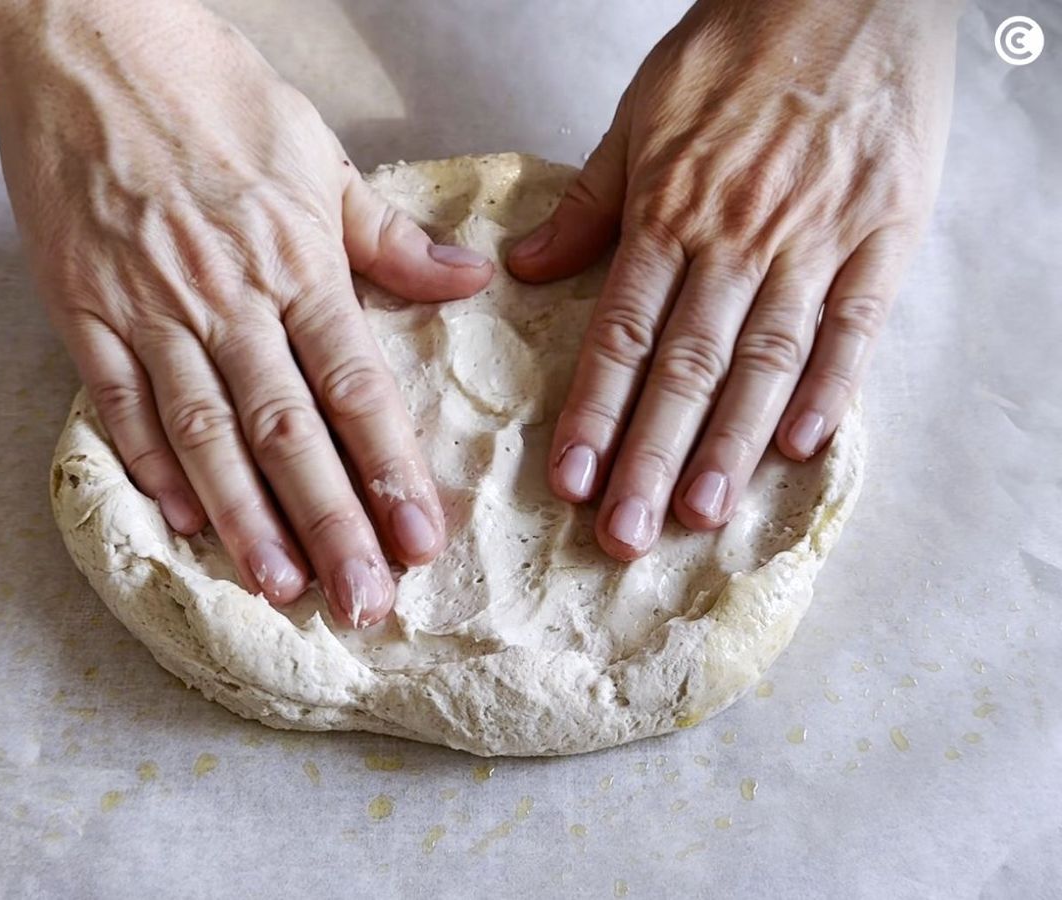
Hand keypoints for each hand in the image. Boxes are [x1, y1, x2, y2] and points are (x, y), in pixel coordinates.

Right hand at [0, 0, 492, 623]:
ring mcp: (149, 308)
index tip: (420, 540)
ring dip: (246, 518)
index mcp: (297, 262)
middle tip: (363, 602)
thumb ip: (391, 238)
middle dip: (332, 523)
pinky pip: (120, 403)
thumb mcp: (321, 156)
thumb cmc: (214, 93)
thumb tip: (469, 280)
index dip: (390, 471)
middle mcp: (228, 296)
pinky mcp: (82, 309)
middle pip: (288, 431)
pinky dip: (154, 464)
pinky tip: (187, 520)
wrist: (90, 41)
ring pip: (206, 434)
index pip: (356, 387)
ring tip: (283, 586)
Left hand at [508, 0, 957, 558]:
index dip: (595, 411)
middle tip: (625, 534)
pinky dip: (832, 387)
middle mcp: (737, 237)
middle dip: (653, 457)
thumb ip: (588, 205)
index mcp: (671, 210)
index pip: (623, 333)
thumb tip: (525, 269)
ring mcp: (815, 240)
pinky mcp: (882, 235)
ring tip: (701, 516)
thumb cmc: (735, 51)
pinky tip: (801, 448)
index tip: (570, 479)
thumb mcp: (639, 117)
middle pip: (687, 367)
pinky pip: (855, 325)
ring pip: (765, 360)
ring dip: (731, 444)